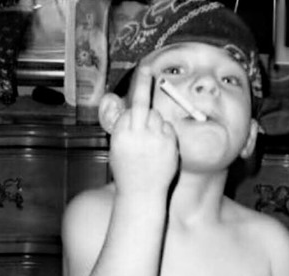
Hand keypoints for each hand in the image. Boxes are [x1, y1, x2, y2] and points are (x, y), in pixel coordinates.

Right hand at [100, 66, 178, 197]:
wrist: (142, 193)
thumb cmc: (128, 171)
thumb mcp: (118, 148)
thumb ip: (123, 128)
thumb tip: (123, 107)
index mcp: (121, 134)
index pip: (129, 110)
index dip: (134, 106)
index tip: (139, 77)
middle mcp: (137, 134)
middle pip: (141, 103)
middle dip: (143, 84)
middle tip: (146, 68)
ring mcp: (155, 138)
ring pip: (156, 116)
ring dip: (154, 122)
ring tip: (150, 142)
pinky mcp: (169, 144)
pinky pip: (168, 128)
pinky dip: (164, 133)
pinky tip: (159, 148)